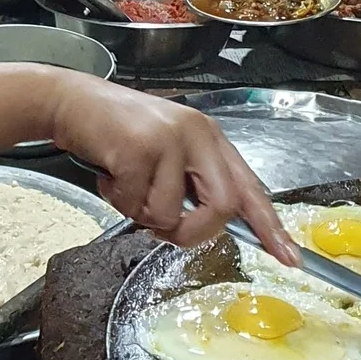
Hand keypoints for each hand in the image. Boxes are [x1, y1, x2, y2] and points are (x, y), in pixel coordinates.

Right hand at [49, 73, 299, 265]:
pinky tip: (109, 175)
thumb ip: (191, 182)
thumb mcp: (166, 151)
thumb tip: (209, 226)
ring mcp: (169, 139)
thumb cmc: (118, 133)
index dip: (269, 226)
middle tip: (164, 232)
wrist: (72, 101)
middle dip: (194, 233)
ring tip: (125, 186)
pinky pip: (136, 204)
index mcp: (210, 138)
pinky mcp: (138, 148)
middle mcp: (197, 134)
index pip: (250, 187)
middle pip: (223, 206)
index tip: (288, 258)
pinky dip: (118, 201)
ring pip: (172, 213)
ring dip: (142, 215)